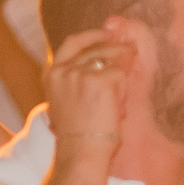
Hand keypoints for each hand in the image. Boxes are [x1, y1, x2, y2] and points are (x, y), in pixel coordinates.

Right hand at [44, 27, 133, 146]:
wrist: (80, 152)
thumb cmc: (78, 136)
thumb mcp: (69, 101)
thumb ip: (78, 80)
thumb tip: (107, 62)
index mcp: (51, 74)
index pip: (73, 43)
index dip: (92, 35)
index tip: (107, 32)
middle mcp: (63, 70)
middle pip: (95, 48)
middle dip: (116, 47)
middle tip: (132, 48)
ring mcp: (80, 73)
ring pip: (109, 60)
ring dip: (122, 69)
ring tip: (131, 75)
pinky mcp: (99, 80)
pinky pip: (120, 75)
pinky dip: (123, 89)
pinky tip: (120, 104)